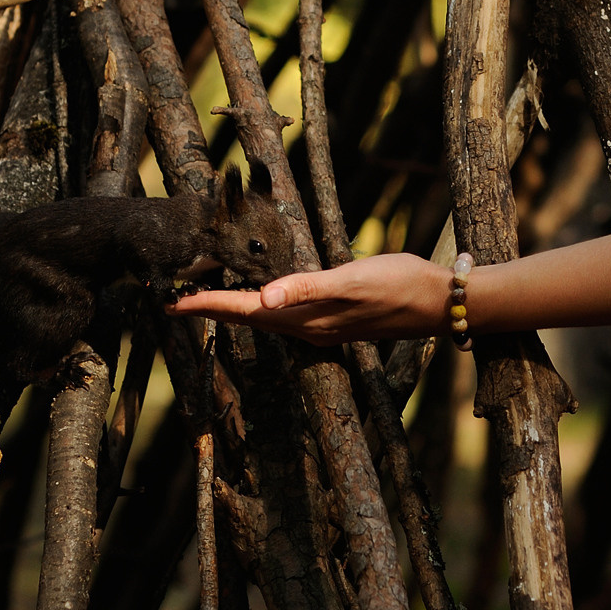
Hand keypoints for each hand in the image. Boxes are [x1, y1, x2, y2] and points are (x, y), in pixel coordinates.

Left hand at [168, 253, 451, 346]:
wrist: (438, 302)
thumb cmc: (398, 285)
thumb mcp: (352, 281)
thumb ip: (306, 289)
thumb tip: (263, 300)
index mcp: (305, 319)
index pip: (244, 311)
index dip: (207, 306)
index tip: (172, 304)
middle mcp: (306, 328)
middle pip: (246, 318)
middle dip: (210, 310)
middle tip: (174, 303)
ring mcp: (319, 327)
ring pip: (262, 320)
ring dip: (231, 311)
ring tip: (203, 302)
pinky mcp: (332, 319)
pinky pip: (282, 317)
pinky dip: (260, 308)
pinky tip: (259, 302)